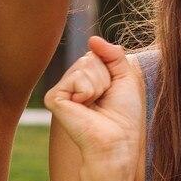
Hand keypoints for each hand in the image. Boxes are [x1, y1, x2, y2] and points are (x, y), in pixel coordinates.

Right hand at [44, 36, 145, 180]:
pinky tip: (84, 106)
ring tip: (95, 104)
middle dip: (106, 77)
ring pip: (84, 65)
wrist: (117, 141)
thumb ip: (113, 54)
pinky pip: (75, 77)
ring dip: (99, 85)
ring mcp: (62, 90)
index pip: (97, 54)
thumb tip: (92, 38)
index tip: (113, 92)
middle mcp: (72, 83)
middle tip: (104, 100)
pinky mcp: (54, 98)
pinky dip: (87, 90)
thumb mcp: (126, 77)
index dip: (113, 69)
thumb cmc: (124, 116)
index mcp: (88, 79)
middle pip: (90, 57)